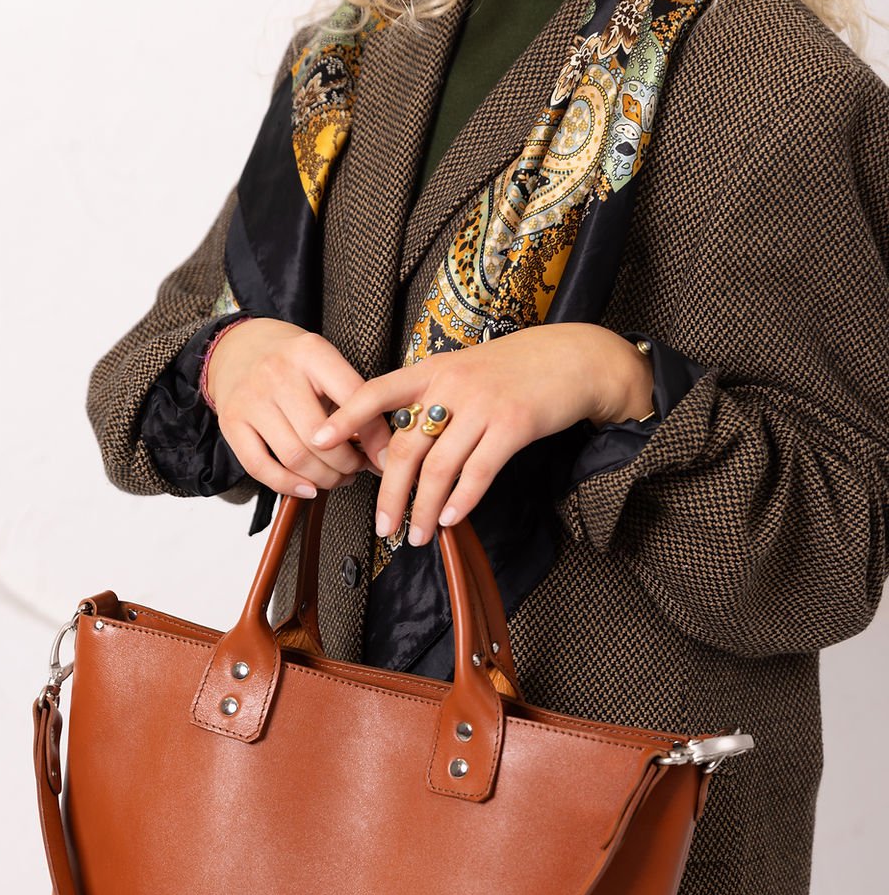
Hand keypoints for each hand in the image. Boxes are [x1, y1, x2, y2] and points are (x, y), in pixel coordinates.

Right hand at [206, 317, 381, 496]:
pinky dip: (288, 486)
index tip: (385, 458)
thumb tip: (383, 454)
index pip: (353, 398)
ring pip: (295, 457)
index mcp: (311, 353)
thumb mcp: (326, 366)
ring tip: (336, 477)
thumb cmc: (292, 363)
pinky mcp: (231, 422)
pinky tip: (308, 488)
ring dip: (324, 479)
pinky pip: (260, 467)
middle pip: (321, 438)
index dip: (375, 436)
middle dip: (347, 464)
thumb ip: (354, 402)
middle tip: (356, 469)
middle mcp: (277, 373)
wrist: (239, 348)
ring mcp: (251, 398)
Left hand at [310, 323, 653, 543]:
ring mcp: (482, 404)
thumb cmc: (516, 371)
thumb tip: (401, 445)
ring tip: (418, 536)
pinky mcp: (513, 424)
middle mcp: (451, 385)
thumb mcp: (465, 370)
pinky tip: (453, 520)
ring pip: (440, 468)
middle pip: (405, 447)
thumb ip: (432, 399)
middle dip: (390, 494)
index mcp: (432, 370)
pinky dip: (462, 501)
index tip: (318, 438)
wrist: (575, 358)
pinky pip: (478, 471)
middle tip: (383, 527)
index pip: (377, 390)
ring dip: (426, 509)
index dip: (346, 415)